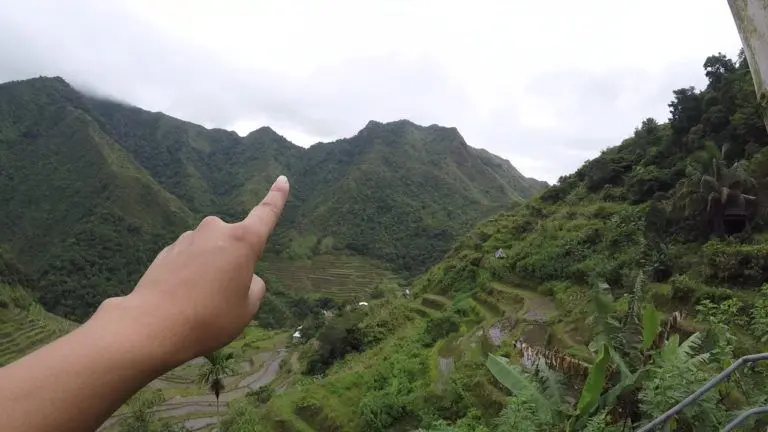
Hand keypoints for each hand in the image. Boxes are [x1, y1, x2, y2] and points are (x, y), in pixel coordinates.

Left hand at [98, 175, 289, 365]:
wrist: (153, 325)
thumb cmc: (210, 317)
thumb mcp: (247, 308)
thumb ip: (254, 286)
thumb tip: (245, 276)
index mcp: (242, 241)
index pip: (266, 213)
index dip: (277, 197)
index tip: (283, 179)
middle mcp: (215, 231)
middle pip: (234, 242)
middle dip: (234, 261)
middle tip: (225, 296)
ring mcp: (188, 239)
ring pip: (210, 252)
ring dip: (210, 269)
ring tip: (201, 303)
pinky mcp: (167, 251)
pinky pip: (189, 259)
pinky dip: (190, 275)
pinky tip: (181, 299)